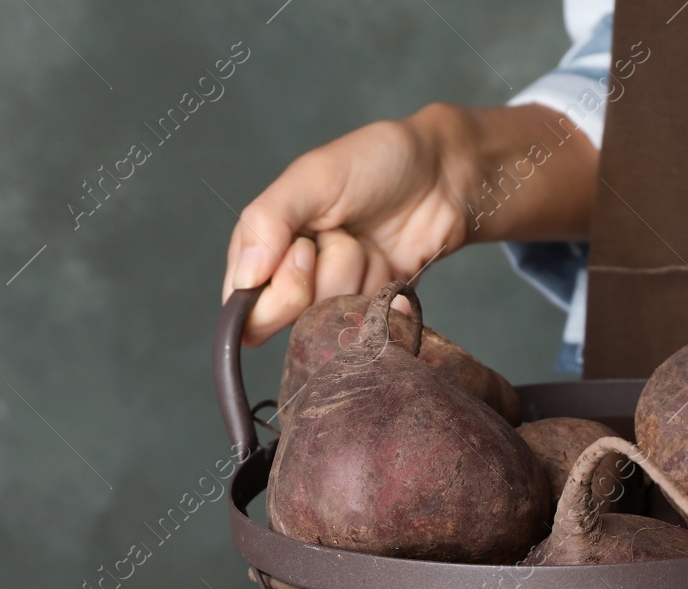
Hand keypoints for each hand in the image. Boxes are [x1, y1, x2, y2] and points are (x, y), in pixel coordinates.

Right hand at [222, 104, 471, 345]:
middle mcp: (297, 279)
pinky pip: (375, 326)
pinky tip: (394, 264)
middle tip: (346, 236)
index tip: (306, 248)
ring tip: (373, 243)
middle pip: (295, 320)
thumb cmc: (374, 163)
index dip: (281, 287)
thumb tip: (244, 280)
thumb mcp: (312, 177)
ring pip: (340, 320)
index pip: (247, 307)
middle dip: (329, 276)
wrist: (443, 174)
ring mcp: (338, 297)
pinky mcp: (375, 311)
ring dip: (364, 276)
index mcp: (267, 248)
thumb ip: (267, 222)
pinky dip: (389, 295)